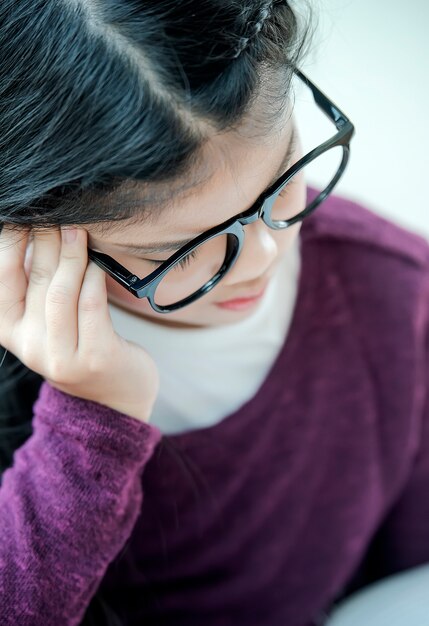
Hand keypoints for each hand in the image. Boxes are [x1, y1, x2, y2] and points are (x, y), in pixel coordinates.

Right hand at [0, 224, 159, 422]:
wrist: (114, 398)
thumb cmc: (80, 345)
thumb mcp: (46, 319)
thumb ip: (37, 284)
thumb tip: (36, 230)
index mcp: (9, 331)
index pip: (3, 279)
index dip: (11, 242)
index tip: (24, 212)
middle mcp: (28, 346)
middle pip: (36, 280)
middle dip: (47, 240)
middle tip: (60, 213)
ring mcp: (61, 356)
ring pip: (61, 292)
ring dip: (71, 255)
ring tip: (79, 231)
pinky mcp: (95, 357)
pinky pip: (92, 306)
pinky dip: (94, 278)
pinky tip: (98, 264)